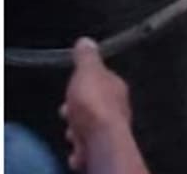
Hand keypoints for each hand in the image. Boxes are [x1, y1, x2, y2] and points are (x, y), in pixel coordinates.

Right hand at [61, 39, 132, 170]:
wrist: (101, 139)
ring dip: (79, 125)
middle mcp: (118, 106)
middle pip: (95, 104)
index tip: (74, 84)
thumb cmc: (95, 105)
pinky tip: (77, 144)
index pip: (102, 80)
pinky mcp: (102, 146)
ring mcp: (111, 127)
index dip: (85, 82)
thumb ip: (87, 58)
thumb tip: (86, 41)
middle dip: (80, 106)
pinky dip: (82, 144)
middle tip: (68, 109)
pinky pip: (89, 144)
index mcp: (116, 86)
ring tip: (71, 128)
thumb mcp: (87, 72)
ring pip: (91, 125)